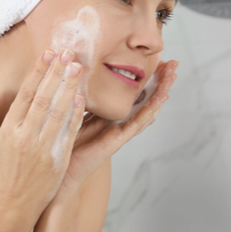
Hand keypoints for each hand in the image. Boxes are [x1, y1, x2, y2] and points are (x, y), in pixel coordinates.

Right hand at [0, 49, 85, 216]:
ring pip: (59, 112)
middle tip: (69, 53)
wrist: (15, 202)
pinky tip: (82, 97)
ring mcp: (44, 148)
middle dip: (56, 74)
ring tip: (78, 68)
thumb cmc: (2, 169)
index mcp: (10, 129)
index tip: (48, 53)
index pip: (26, 94)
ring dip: (69, 88)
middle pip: (44, 99)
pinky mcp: (59, 158)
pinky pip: (69, 132)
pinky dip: (76, 114)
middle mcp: (27, 136)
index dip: (38, 72)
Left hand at [59, 59, 178, 193]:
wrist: (57, 171)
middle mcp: (117, 124)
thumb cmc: (60, 144)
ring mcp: (119, 133)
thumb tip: (75, 71)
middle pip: (144, 100)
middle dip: (159, 82)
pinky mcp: (117, 141)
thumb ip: (78, 98)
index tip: (157, 60)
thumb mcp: (70, 112)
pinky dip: (150, 110)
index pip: (132, 94)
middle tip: (173, 64)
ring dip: (161, 93)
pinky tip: (160, 98)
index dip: (145, 78)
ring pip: (146, 110)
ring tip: (172, 76)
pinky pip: (137, 124)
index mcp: (107, 116)